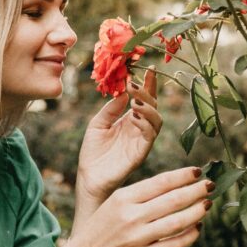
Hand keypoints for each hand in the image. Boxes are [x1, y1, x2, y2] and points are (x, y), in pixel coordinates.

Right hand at [67, 166, 212, 246]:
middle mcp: (131, 217)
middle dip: (197, 190)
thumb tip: (178, 184)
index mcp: (123, 198)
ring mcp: (137, 238)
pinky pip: (174, 245)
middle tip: (211, 185)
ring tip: (207, 204)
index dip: (184, 176)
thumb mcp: (115, 202)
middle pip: (173, 200)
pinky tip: (197, 228)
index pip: (161, 182)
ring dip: (197, 211)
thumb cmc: (103, 225)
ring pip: (178, 222)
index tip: (199, 172)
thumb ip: (142, 194)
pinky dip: (190, 236)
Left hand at [76, 68, 161, 202]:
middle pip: (153, 106)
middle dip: (146, 93)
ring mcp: (142, 141)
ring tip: (135, 100)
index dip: (148, 84)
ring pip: (157, 120)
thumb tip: (124, 90)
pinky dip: (146, 123)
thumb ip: (111, 108)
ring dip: (148, 107)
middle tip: (133, 84)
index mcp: (130, 120)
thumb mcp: (98, 123)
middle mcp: (139, 129)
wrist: (89, 178)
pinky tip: (135, 116)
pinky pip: (150, 136)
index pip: (144, 98)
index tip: (148, 68)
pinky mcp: (141, 153)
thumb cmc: (93, 152)